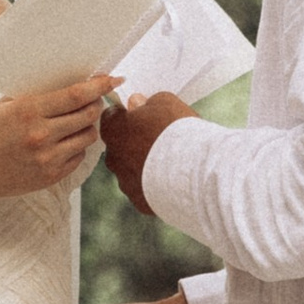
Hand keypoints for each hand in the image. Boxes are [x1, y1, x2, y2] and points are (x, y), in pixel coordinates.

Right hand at [0, 73, 117, 206]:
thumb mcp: (6, 106)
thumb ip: (37, 96)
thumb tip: (73, 83)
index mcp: (28, 112)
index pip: (75, 95)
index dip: (98, 86)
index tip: (113, 78)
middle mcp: (41, 136)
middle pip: (88, 115)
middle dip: (97, 103)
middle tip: (95, 99)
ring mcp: (48, 158)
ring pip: (89, 136)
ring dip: (88, 126)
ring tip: (77, 121)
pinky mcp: (51, 176)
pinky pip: (79, 156)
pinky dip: (77, 146)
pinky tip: (64, 142)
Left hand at [100, 88, 192, 213]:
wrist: (192, 171)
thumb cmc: (176, 130)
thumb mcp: (164, 102)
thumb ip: (145, 103)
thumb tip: (136, 104)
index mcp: (113, 129)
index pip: (111, 117)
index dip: (127, 115)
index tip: (142, 115)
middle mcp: (113, 157)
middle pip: (120, 146)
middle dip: (135, 142)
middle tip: (160, 139)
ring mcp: (125, 182)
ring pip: (131, 171)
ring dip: (145, 165)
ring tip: (171, 163)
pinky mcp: (139, 201)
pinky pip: (144, 190)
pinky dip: (154, 185)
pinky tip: (173, 181)